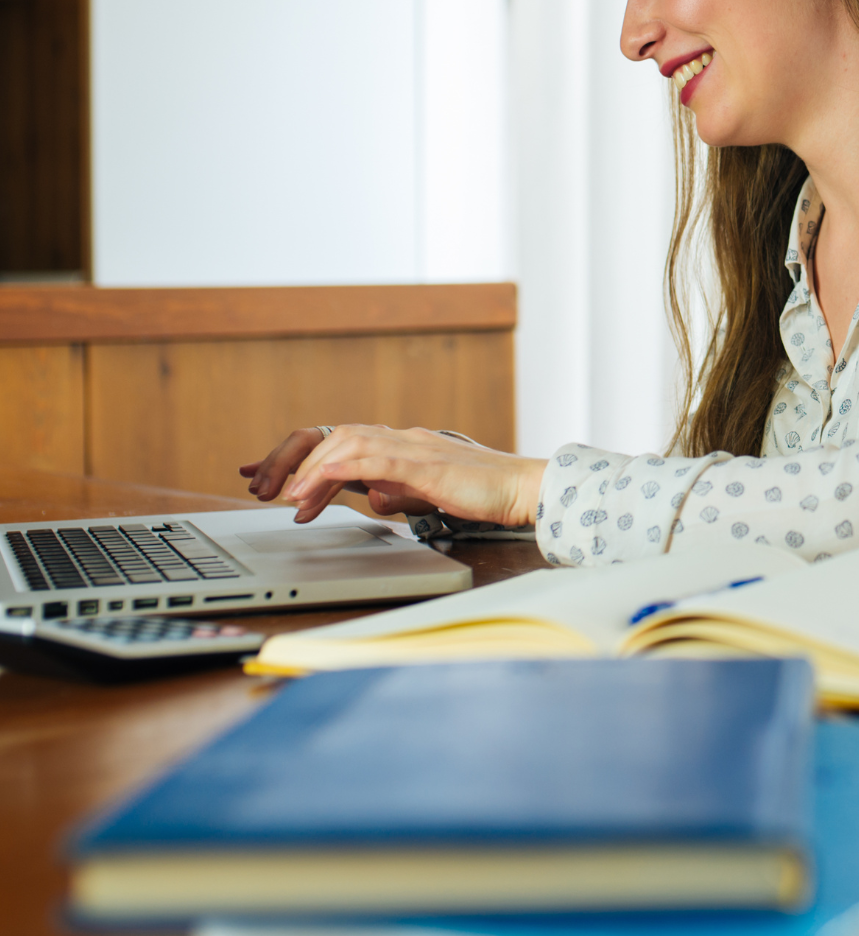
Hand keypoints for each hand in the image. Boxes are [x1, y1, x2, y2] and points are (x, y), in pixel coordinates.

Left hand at [243, 424, 546, 527]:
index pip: (338, 441)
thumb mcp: (428, 497)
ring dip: (308, 467)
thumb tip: (374, 500)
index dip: (297, 456)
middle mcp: (401, 438)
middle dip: (290, 459)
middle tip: (260, 487)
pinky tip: (317, 487)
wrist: (522, 488)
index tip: (263, 476)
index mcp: (400, 445)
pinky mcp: (424, 463)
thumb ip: (400, 494)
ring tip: (284, 496)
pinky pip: (372, 459)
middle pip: (332, 435)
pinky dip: (338, 469)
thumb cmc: (482, 495)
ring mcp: (412, 446)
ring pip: (346, 442)